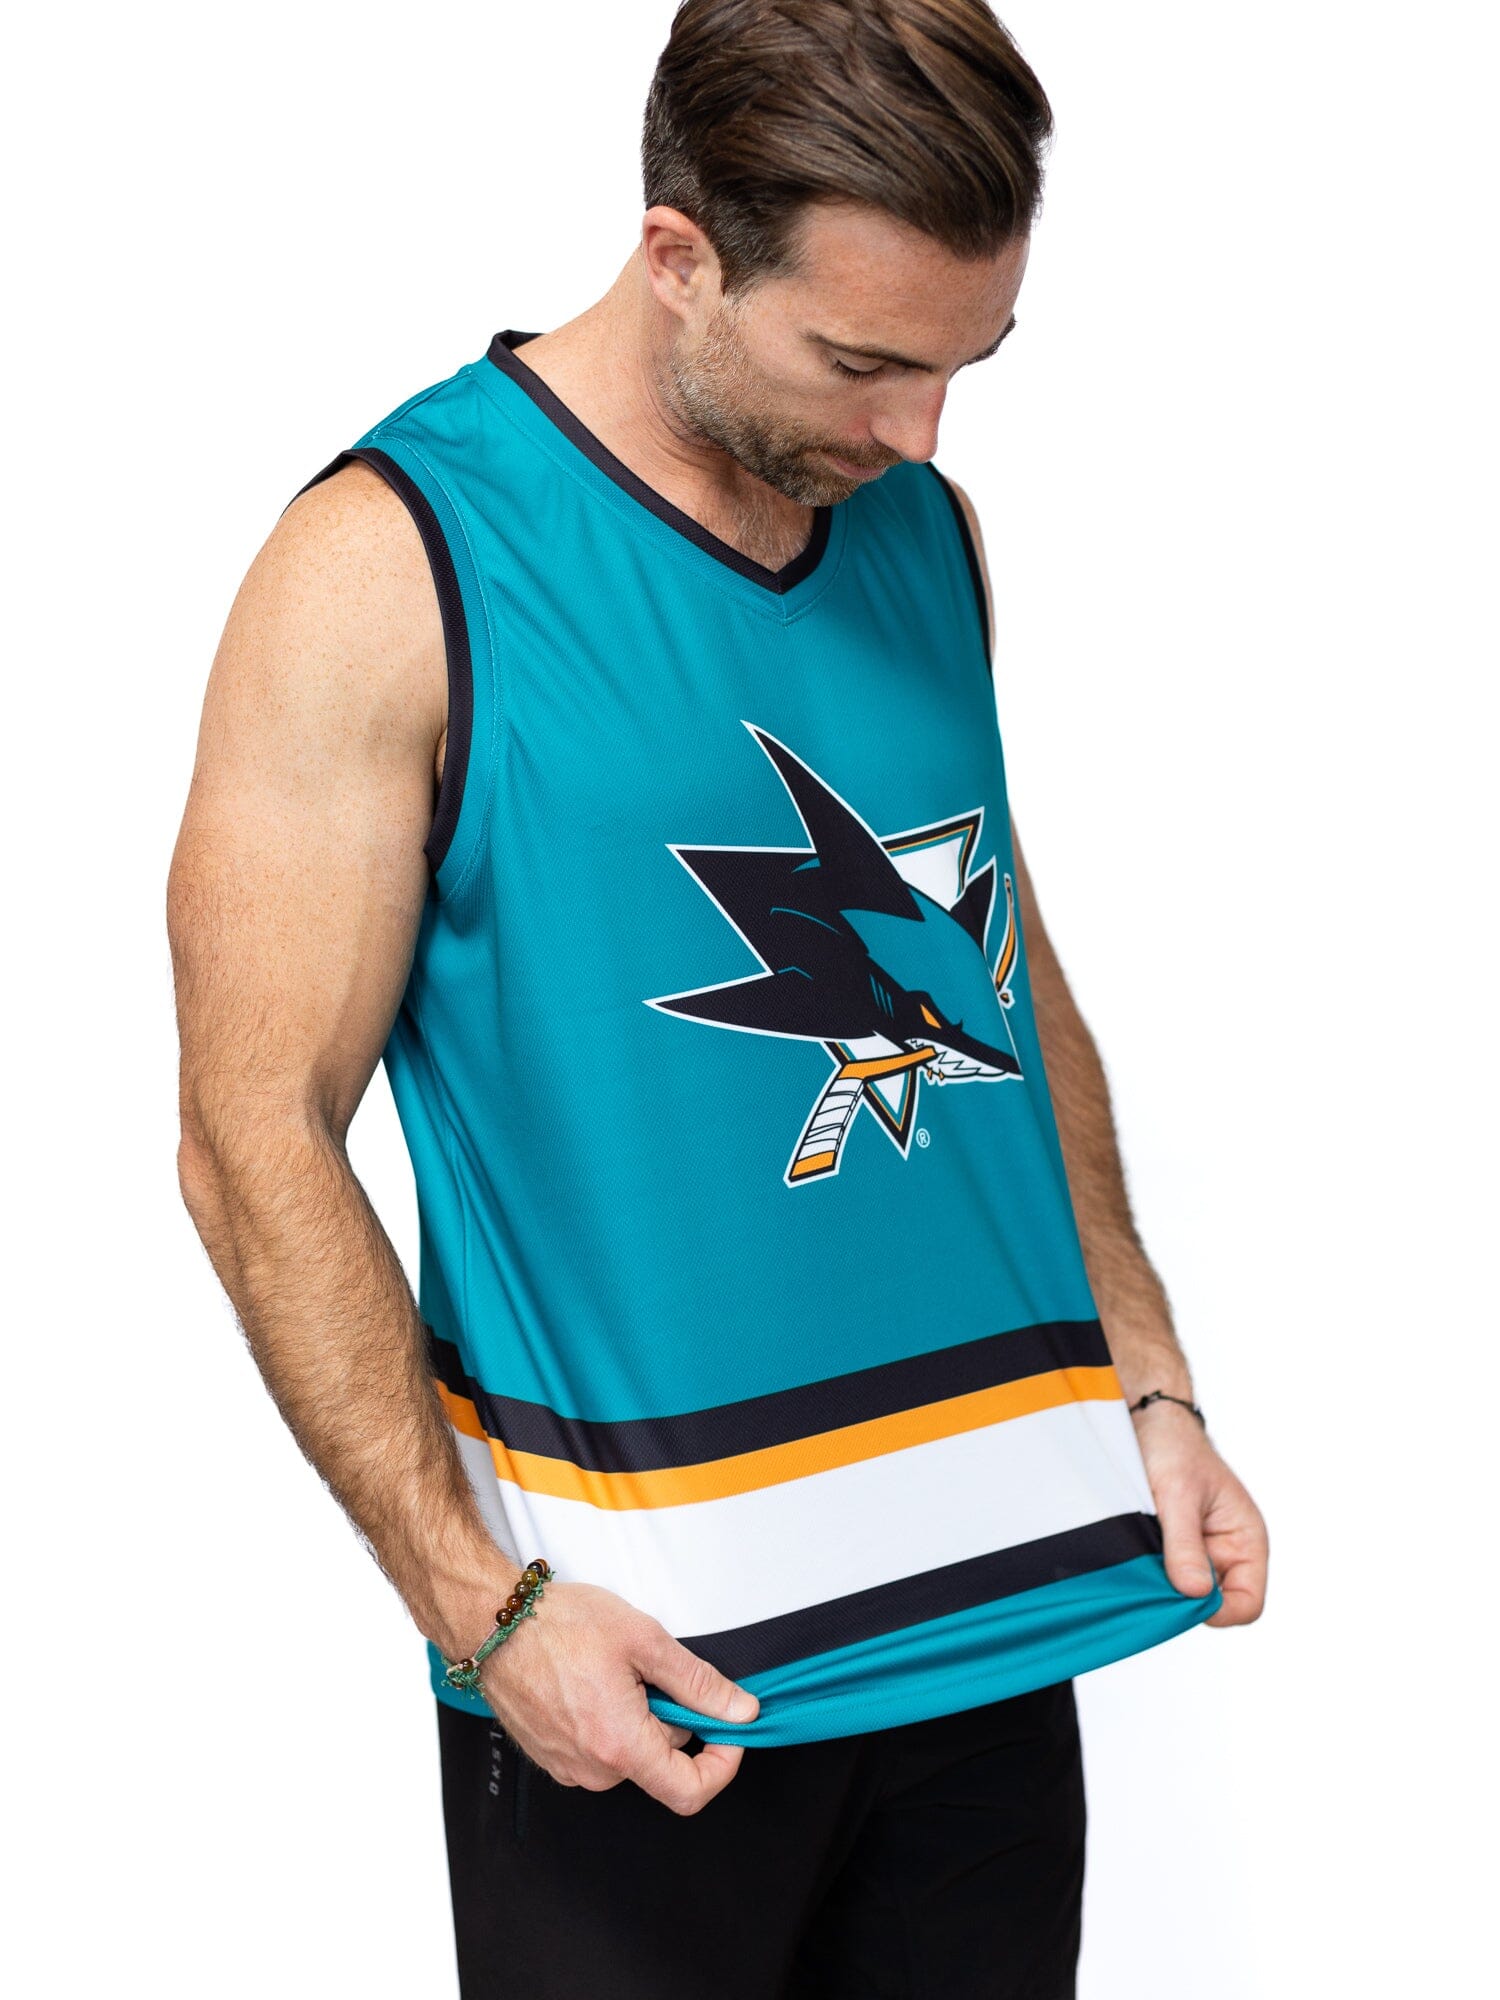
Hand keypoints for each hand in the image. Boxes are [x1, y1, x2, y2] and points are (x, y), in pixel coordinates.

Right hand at [476, 1579, 760, 1812]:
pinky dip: (610, 1721)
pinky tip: (592, 1682)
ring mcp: (570, 1768)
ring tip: (615, 1671)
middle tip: (652, 1670)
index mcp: (621, 1746)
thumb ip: (697, 1682)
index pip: (689, 1793)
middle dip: (672, 1718)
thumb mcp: (643, 1640)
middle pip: (660, 1762)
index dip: (721, 1766)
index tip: (727, 1732)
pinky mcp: (553, 1758)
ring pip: (630, 1754)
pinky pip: (601, 1751)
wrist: (494, 1624)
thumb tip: (740, 1710)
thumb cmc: (560, 1626)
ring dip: (638, 1718)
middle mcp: (594, 1770)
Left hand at [1131, 1402, 1268, 1626]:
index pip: (1247, 1604)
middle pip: (1214, 1606)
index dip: (1218, 1611)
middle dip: (1183, 1599)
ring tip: (1138, 1557)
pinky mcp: (1171, 1549)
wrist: (1146, 1419)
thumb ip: (1185, 1544)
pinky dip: (1148, 1574)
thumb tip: (1196, 1594)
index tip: (1180, 1592)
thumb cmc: (1172, 1446)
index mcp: (1246, 1540)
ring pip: (1184, 1594)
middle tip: (1150, 1575)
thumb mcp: (1178, 1493)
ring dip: (1162, 1585)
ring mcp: (1198, 1553)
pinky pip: (1163, 1578)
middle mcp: (1227, 1553)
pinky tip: (1130, 1554)